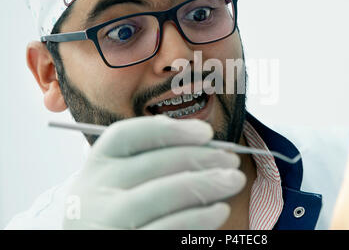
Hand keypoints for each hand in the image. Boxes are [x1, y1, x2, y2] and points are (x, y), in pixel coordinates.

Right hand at [63, 115, 244, 228]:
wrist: (99, 235)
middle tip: (230, 159)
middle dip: (198, 158)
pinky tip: (219, 210)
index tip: (206, 131)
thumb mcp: (123, 178)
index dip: (168, 130)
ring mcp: (106, 221)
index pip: (126, 135)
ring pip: (160, 195)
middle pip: (150, 164)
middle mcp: (94, 190)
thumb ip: (150, 156)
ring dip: (204, 184)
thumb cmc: (121, 204)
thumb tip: (199, 136)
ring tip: (233, 180)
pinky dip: (198, 218)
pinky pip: (167, 228)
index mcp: (97, 164)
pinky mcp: (124, 245)